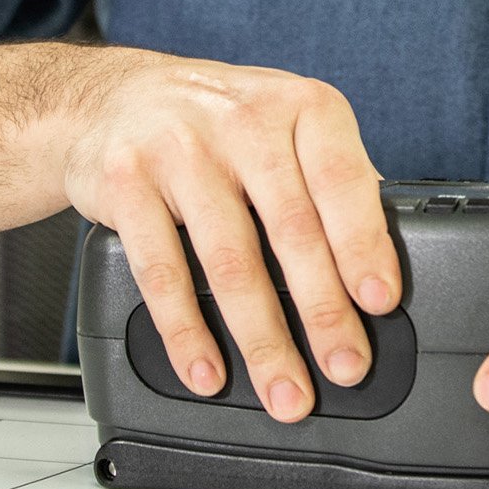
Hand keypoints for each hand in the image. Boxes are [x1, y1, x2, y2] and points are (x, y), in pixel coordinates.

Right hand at [62, 49, 400, 422]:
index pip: (340, 179)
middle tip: (344, 367)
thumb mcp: (283, 123)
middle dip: (323, 311)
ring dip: (262, 339)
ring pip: (229, 261)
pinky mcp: (126, 183)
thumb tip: (378, 256)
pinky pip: (161, 272)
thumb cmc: (215, 121)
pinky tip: (207, 369)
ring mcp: (179, 150)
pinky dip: (186, 332)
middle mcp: (240, 121)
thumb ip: (329, 177)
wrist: (110, 97)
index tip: (378, 301)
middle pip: (291, 228)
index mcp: (295, 106)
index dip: (363, 244)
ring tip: (285, 391)